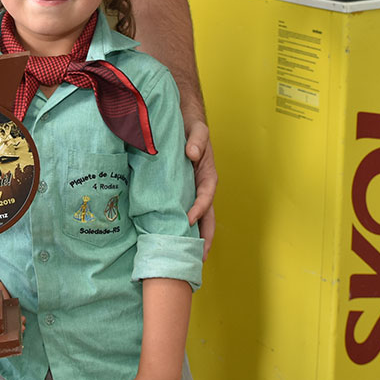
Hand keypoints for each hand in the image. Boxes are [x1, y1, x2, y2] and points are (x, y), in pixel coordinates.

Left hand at [183, 117, 216, 259]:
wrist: (184, 121)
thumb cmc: (192, 127)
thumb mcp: (197, 130)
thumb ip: (198, 140)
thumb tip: (192, 153)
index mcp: (208, 175)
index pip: (206, 196)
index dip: (200, 209)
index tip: (188, 220)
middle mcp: (202, 187)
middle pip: (207, 216)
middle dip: (205, 237)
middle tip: (199, 258)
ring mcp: (192, 191)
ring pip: (197, 219)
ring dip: (194, 237)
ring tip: (187, 257)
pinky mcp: (181, 191)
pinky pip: (181, 211)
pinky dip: (179, 226)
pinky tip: (171, 239)